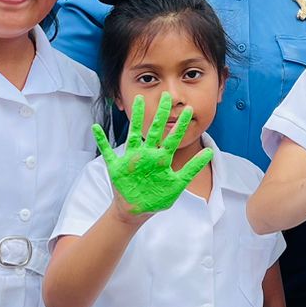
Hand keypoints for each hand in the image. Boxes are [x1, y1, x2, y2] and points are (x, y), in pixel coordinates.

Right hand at [95, 92, 214, 216]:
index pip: (173, 138)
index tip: (188, 109)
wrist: (137, 210)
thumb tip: (210, 152)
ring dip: (135, 117)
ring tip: (137, 100)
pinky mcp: (117, 167)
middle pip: (155, 129)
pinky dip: (101, 140)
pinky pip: (106, 151)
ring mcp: (132, 158)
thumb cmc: (157, 198)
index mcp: (161, 159)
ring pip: (133, 133)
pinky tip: (96, 128)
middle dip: (161, 113)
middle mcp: (148, 154)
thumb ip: (192, 168)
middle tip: (167, 96)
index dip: (180, 124)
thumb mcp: (178, 184)